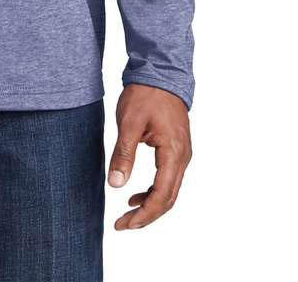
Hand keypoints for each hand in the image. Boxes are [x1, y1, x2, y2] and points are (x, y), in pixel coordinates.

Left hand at [107, 83, 191, 230]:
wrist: (161, 72)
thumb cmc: (145, 94)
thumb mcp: (129, 123)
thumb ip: (123, 154)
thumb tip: (115, 184)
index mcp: (173, 152)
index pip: (161, 195)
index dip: (143, 214)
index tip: (123, 224)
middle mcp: (182, 157)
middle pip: (168, 199)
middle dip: (146, 216)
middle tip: (122, 224)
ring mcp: (182, 154)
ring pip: (169, 191)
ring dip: (150, 205)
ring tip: (127, 213)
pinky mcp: (176, 149)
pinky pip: (168, 178)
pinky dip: (153, 191)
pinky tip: (136, 194)